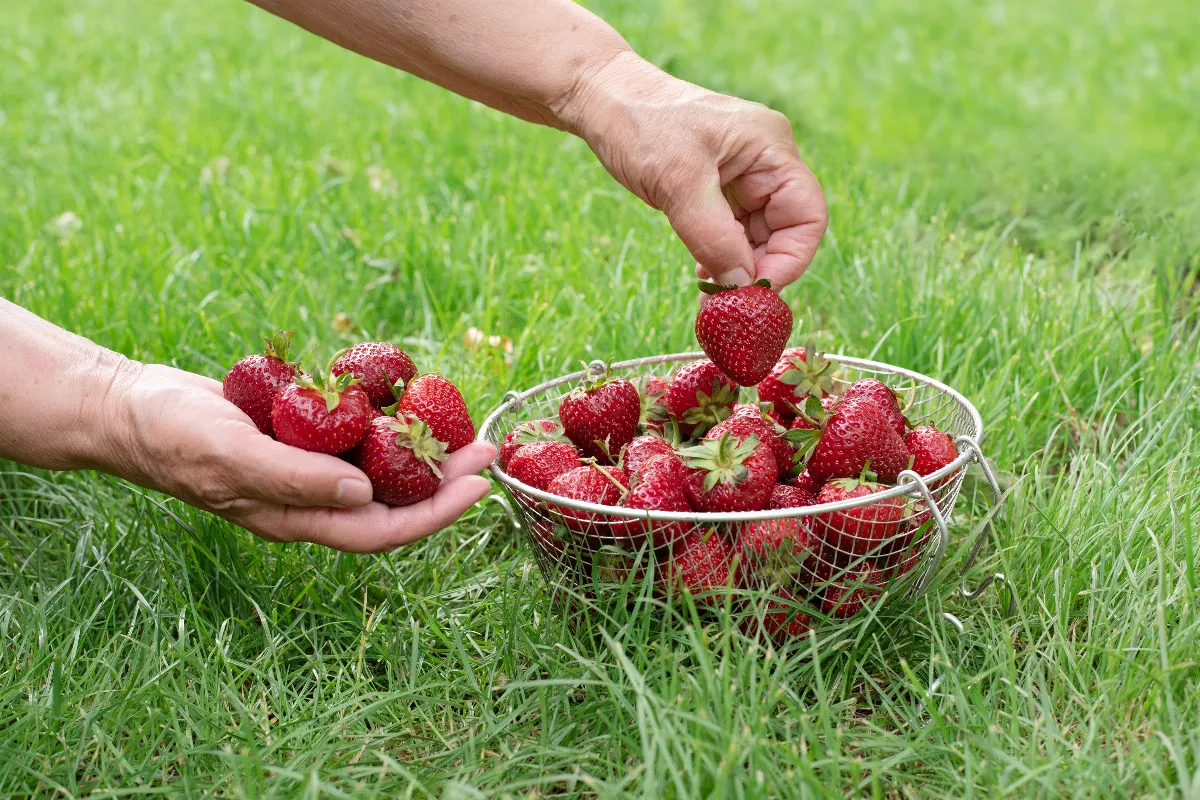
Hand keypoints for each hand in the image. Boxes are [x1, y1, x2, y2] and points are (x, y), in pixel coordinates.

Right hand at [98, 362, 496, 551]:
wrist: (132, 405)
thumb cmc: (172, 435)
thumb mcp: (231, 455)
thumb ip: (293, 478)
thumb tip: (362, 493)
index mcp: (297, 518)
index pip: (382, 530)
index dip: (435, 514)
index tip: (478, 485)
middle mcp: (311, 498)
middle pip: (393, 500)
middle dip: (444, 480)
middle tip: (486, 448)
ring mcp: (307, 467)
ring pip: (379, 467)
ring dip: (422, 449)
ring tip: (462, 420)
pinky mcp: (301, 435)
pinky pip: (354, 433)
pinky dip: (385, 419)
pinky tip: (410, 396)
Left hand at [560, 52, 827, 289]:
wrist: (603, 101)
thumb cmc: (641, 125)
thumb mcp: (679, 182)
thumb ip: (714, 237)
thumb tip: (742, 285)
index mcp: (771, 149)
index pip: (806, 215)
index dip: (790, 259)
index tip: (756, 290)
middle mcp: (765, 163)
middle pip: (784, 231)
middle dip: (759, 268)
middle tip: (729, 302)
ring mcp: (743, 177)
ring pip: (756, 238)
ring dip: (737, 268)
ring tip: (712, 295)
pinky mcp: (718, 191)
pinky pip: (732, 233)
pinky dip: (721, 258)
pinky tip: (704, 276)